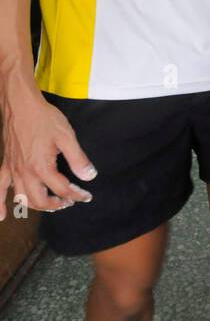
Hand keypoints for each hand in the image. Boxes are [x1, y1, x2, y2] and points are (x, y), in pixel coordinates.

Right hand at [0, 83, 96, 216]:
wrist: (21, 105)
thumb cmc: (44, 118)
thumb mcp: (67, 136)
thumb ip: (78, 159)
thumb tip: (89, 176)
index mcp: (42, 167)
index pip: (62, 189)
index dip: (76, 195)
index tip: (86, 196)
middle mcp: (25, 173)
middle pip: (40, 200)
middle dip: (56, 204)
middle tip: (68, 201)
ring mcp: (13, 170)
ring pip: (22, 198)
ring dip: (36, 206)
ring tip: (49, 204)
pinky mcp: (5, 165)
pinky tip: (2, 216)